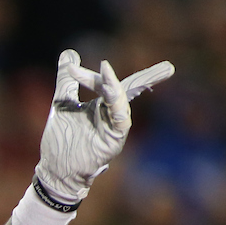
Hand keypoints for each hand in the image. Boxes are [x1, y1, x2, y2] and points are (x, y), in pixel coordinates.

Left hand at [35, 50, 173, 204]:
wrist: (56, 171)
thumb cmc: (61, 141)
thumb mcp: (61, 105)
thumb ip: (66, 81)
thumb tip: (68, 54)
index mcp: (100, 106)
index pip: (105, 84)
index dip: (90, 74)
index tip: (70, 68)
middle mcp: (110, 115)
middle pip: (131, 91)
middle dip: (148, 78)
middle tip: (169, 67)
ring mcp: (114, 128)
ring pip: (122, 103)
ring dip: (117, 87)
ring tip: (107, 69)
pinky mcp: (114, 141)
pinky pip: (121, 120)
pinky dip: (117, 105)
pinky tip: (113, 93)